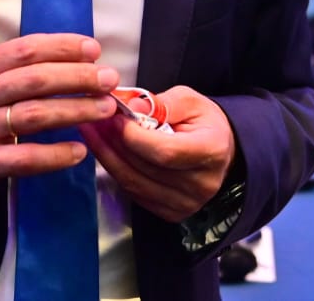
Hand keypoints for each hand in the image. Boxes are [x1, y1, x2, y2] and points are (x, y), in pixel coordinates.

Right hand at [0, 33, 118, 192]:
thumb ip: (7, 73)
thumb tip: (64, 62)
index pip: (24, 50)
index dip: (61, 46)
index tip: (92, 48)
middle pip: (36, 79)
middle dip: (78, 76)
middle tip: (108, 78)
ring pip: (35, 115)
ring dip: (74, 109)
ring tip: (104, 109)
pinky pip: (24, 158)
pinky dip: (54, 155)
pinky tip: (79, 152)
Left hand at [81, 85, 235, 221]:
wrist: (220, 150)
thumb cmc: (204, 122)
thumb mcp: (190, 100)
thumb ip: (162, 103)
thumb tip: (131, 107)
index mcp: (211, 150)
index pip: (165, 152)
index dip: (134, 137)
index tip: (116, 118)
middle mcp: (201, 183)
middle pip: (145, 168)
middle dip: (113, 143)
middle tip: (94, 120)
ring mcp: (186, 203)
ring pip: (134, 183)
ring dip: (107, 157)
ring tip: (93, 133)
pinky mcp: (172, 212)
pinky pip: (134, 193)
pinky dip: (116, 171)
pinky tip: (106, 151)